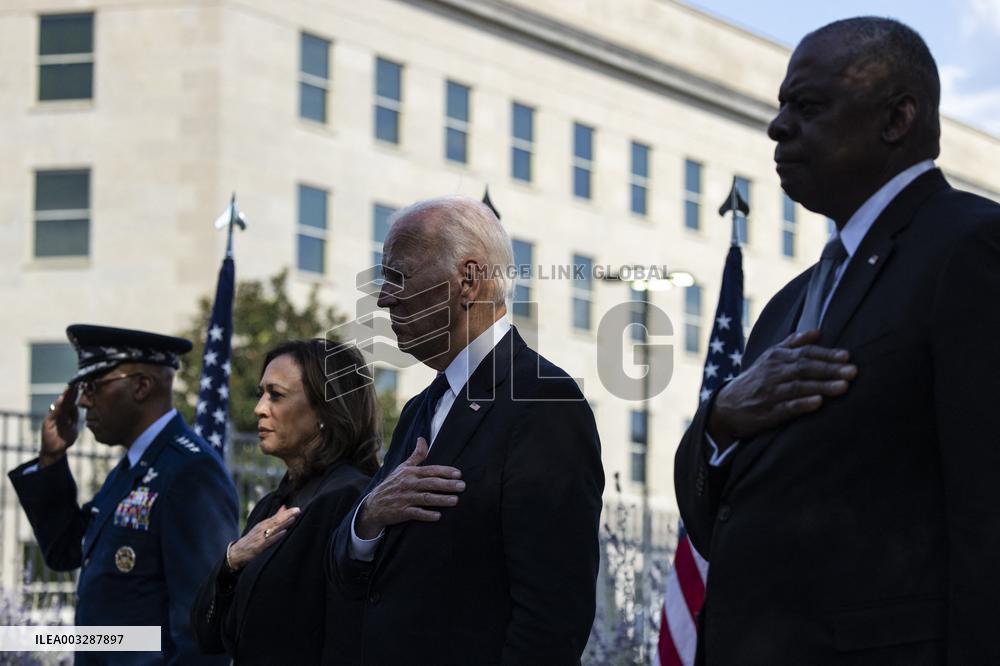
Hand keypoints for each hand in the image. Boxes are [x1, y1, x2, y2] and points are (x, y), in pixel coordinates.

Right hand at [40, 385, 79, 467]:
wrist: (55, 451)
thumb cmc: (65, 438)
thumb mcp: (73, 426)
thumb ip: (74, 416)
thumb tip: (78, 406)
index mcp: (65, 413)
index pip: (71, 401)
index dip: (76, 393)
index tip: (83, 384)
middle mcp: (58, 413)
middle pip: (66, 400)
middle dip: (71, 391)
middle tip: (77, 381)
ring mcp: (53, 417)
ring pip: (60, 404)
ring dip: (65, 396)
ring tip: (70, 388)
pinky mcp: (47, 422)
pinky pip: (53, 413)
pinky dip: (57, 407)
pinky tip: (61, 401)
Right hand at [226, 505, 300, 570]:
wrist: (236, 553)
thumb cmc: (251, 540)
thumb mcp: (261, 528)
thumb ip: (274, 518)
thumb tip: (284, 507)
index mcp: (263, 525)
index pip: (276, 517)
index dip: (287, 513)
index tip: (297, 509)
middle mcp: (261, 529)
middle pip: (276, 521)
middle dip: (287, 515)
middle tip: (298, 510)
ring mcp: (260, 537)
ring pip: (274, 529)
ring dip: (283, 524)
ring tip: (293, 518)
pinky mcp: (259, 547)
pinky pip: (269, 541)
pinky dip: (276, 536)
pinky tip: (284, 532)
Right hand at [356, 437, 464, 538]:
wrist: (374, 504)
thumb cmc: (392, 484)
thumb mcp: (403, 468)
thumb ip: (416, 455)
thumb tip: (422, 439)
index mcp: (410, 473)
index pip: (430, 470)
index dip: (445, 472)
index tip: (458, 474)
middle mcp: (409, 484)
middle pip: (430, 483)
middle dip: (447, 485)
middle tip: (462, 486)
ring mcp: (405, 498)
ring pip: (425, 498)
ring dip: (441, 500)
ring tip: (455, 500)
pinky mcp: (402, 512)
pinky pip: (416, 513)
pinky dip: (426, 515)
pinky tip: (438, 516)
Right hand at [708, 329, 857, 446]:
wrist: (725, 406)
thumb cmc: (755, 380)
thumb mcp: (769, 357)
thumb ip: (793, 344)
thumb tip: (817, 332)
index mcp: (776, 357)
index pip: (804, 353)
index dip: (826, 354)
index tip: (847, 356)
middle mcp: (773, 373)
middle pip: (804, 368)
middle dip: (830, 369)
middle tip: (853, 371)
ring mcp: (770, 393)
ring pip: (799, 387)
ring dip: (822, 386)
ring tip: (844, 387)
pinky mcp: (767, 413)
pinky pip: (787, 407)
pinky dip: (802, 404)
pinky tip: (818, 403)